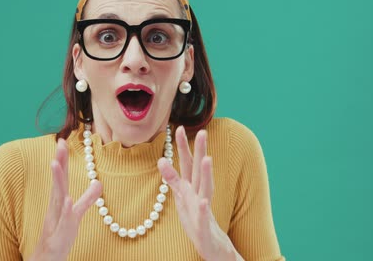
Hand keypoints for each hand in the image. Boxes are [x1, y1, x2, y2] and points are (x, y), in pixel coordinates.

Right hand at [28, 139, 102, 260]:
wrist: (48, 257)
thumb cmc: (60, 234)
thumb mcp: (76, 214)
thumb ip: (87, 199)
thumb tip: (99, 183)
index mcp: (59, 200)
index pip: (61, 176)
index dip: (62, 159)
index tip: (62, 140)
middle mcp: (55, 207)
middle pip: (58, 181)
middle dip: (59, 162)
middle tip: (59, 143)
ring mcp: (56, 219)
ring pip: (57, 197)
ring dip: (57, 180)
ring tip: (56, 163)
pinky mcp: (59, 234)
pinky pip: (64, 220)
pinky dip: (66, 209)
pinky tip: (68, 199)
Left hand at [157, 127, 243, 260]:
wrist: (211, 245)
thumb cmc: (195, 218)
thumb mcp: (181, 197)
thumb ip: (172, 178)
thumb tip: (161, 159)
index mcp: (191, 187)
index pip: (186, 164)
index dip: (182, 146)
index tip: (178, 127)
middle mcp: (198, 194)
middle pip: (198, 170)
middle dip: (200, 151)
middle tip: (203, 131)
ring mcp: (202, 209)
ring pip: (206, 189)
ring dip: (206, 174)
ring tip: (207, 159)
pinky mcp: (204, 226)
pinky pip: (203, 217)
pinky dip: (203, 209)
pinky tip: (204, 202)